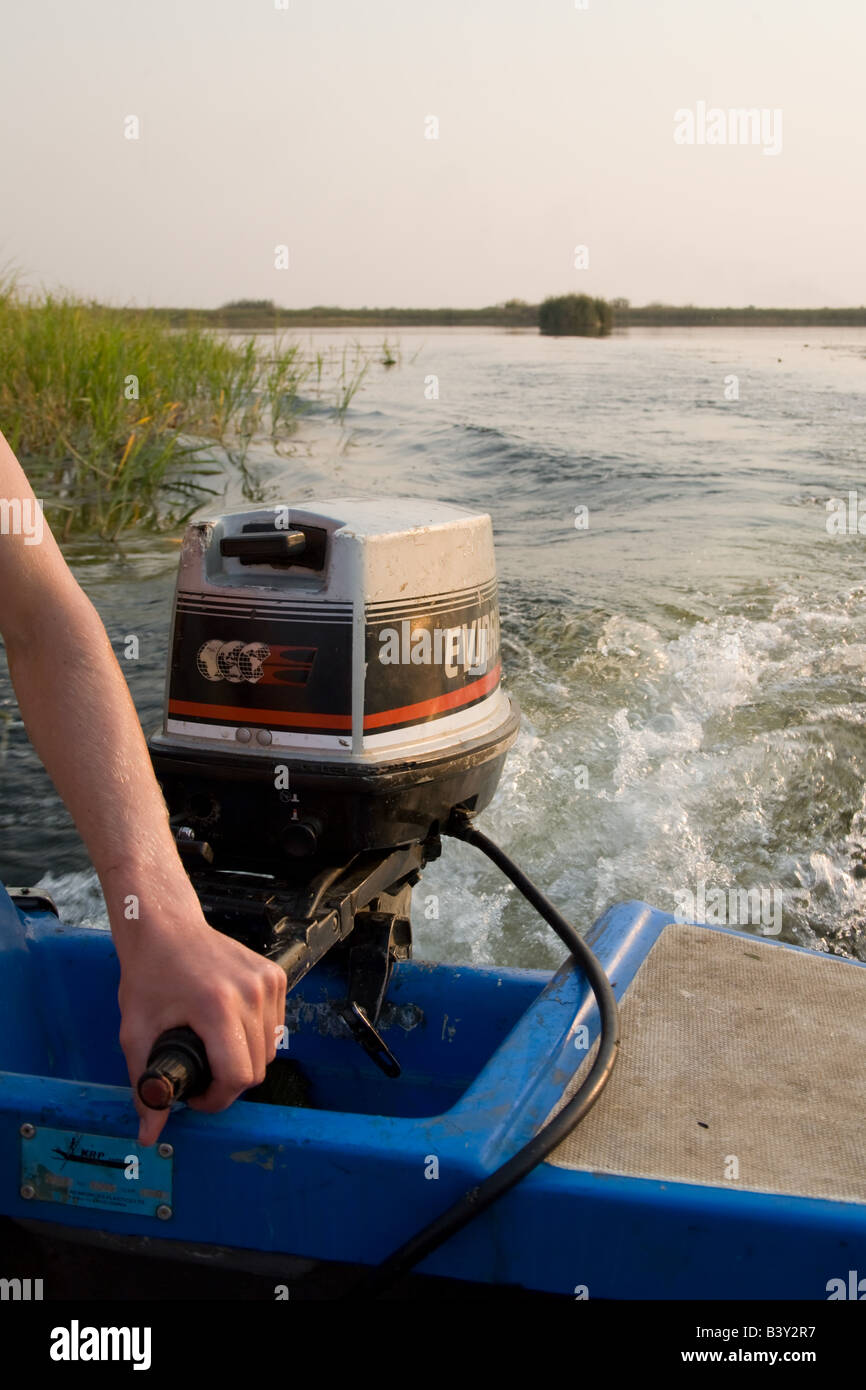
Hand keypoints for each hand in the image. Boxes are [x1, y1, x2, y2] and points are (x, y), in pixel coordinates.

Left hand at [115, 907, 286, 1145]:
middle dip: (229, 1083)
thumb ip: (144, 1084)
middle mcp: (251, 992)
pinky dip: (256, 1037)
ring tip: (214, 1051)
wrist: (166, 926)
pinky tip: (229, 1029)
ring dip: (245, 1060)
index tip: (195, 1095)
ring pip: (271, 1050)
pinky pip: (276, 1026)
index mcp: (218, 1006)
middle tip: (200, 1075)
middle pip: (258, 1068)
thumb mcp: (137, 1031)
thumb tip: (149, 1133)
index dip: (216, 1098)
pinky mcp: (276, 975)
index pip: (239, 1076)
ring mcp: (268, 981)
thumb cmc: (149, 973)